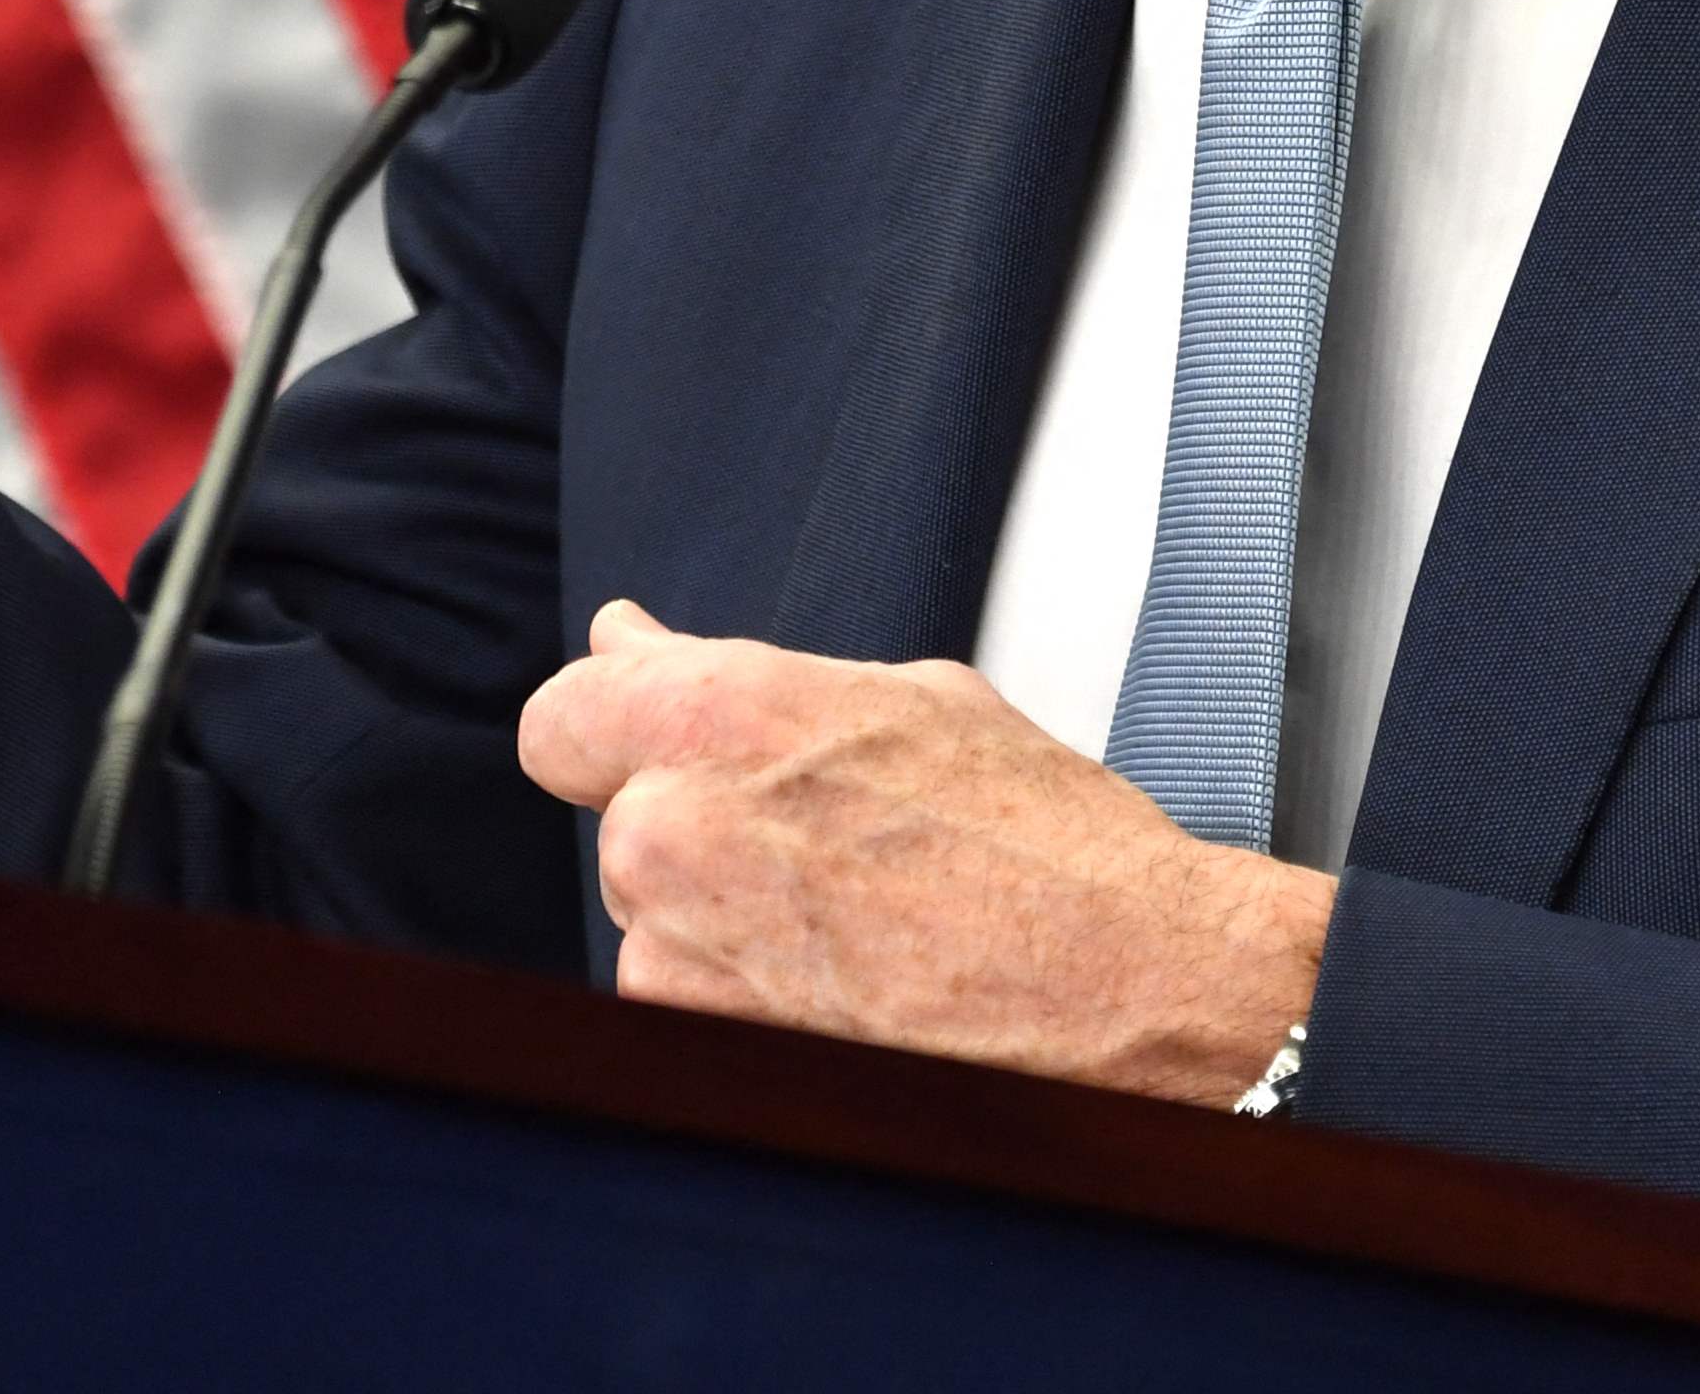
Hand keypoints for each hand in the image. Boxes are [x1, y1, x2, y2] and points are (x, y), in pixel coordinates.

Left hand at [517, 602, 1329, 1104]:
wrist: (1140, 991)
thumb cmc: (1053, 847)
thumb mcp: (907, 702)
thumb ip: (738, 674)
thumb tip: (627, 642)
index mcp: (720, 715)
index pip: (559, 720)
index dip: (606, 736)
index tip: (644, 753)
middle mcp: (674, 831)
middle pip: (618, 830)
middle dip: (694, 834)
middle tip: (819, 851)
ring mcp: (680, 959)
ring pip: (654, 930)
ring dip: (722, 929)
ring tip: (862, 927)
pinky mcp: (709, 1058)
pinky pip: (691, 1015)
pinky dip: (750, 1007)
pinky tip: (856, 990)